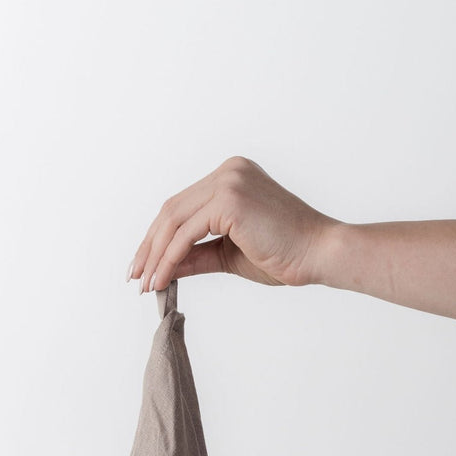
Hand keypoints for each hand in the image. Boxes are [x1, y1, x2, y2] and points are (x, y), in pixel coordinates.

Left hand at [127, 155, 340, 292]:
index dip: (158, 238)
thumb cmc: (285, 255)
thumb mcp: (229, 255)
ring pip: (174, 219)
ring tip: (145, 284)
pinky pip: (187, 232)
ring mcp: (228, 180)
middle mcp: (228, 171)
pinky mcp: (230, 199)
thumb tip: (164, 267)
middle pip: (172, 209)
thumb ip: (196, 255)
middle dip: (149, 246)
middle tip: (135, 278)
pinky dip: (170, 257)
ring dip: (155, 255)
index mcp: (231, 176)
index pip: (182, 206)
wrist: (320, 254)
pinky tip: (162, 279)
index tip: (144, 267)